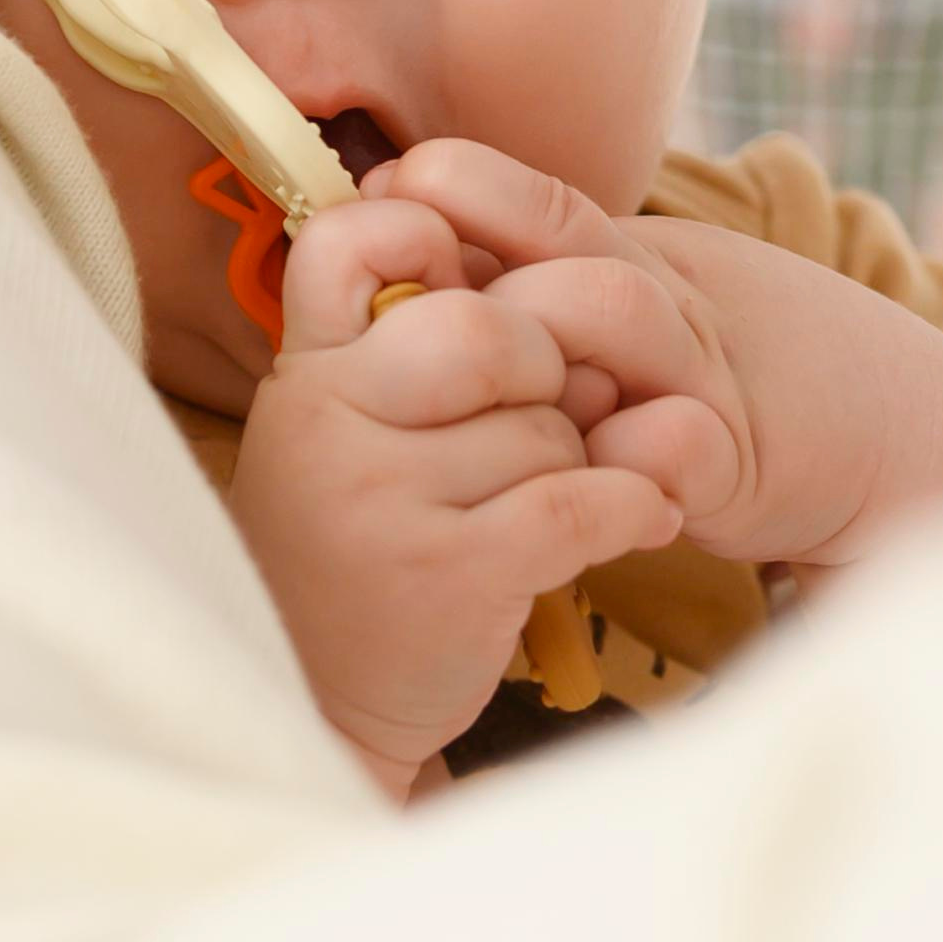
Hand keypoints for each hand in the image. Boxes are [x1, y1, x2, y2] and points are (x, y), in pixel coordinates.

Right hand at [227, 190, 677, 800]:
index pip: (350, 237)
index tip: (464, 286)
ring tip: (555, 495)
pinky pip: (581, 500)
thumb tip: (536, 278)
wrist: (327, 704)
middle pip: (487, 328)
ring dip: (580, 458)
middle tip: (545, 410)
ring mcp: (382, 497)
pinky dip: (632, 505)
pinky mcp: (449, 573)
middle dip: (545, 366)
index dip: (429, 239)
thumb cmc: (355, 541)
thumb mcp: (342, 426)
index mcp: (304, 369)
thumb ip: (403, 339)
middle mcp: (328, 420)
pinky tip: (638, 518)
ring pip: (548, 425)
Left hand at [371, 143, 942, 573]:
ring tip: (480, 368)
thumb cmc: (729, 377)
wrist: (897, 437)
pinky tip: (601, 459)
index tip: (384, 186)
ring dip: (546, 332)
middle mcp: (669, 301)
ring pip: (622, 313)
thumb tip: (422, 244)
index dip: (460, 186)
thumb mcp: (650, 307)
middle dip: (481, 247)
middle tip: (403, 283)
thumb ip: (554, 282)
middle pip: (569, 240)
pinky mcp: (747, 468)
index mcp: (637, 261)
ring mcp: (709, 378)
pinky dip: (645, 450)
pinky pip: (686, 445)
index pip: (542, 200)